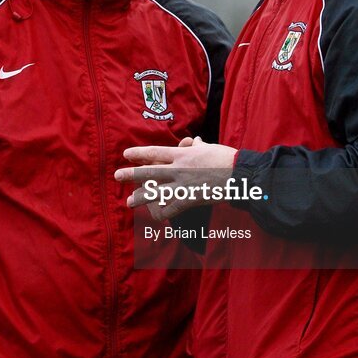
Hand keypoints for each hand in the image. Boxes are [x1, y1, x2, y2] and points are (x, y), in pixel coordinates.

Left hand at [115, 136, 237, 220]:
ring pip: (155, 192)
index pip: (155, 152)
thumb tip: (193, 142)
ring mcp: (183, 185)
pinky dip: (162, 213)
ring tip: (128, 201)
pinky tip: (154, 216)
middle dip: (131, 174)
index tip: (126, 154)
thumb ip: (197, 147)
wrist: (240, 175)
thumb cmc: (228, 159)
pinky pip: (171, 208)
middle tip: (117, 176)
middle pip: (149, 171)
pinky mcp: (190, 200)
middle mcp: (179, 168)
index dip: (139, 154)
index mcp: (183, 154)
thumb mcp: (209, 148)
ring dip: (139, 197)